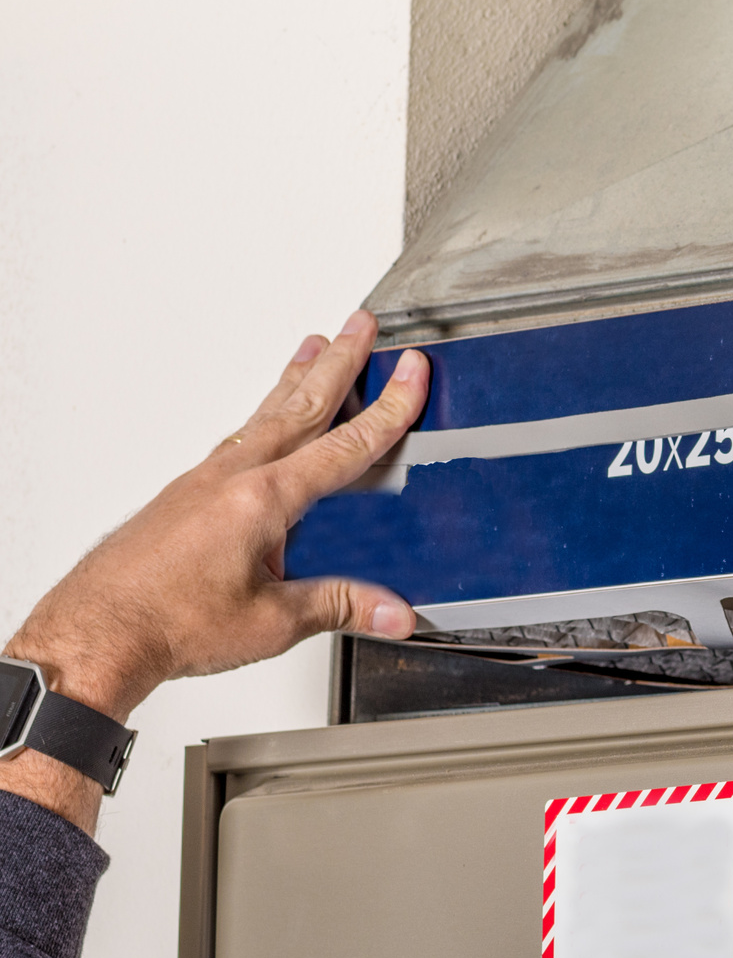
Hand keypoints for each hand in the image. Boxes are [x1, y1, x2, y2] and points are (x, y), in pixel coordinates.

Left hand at [1, 312, 428, 829]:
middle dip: (341, 362)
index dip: (387, 407)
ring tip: (316, 347)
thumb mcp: (271, 622)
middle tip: (362, 325)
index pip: (344, 445)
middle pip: (301, 405)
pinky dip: (262, 414)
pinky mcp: (185, 494)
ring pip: (265, 414)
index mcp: (264, 500)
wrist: (96, 632)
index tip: (410, 370)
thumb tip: (394, 612)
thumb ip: (340, 607)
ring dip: (297, 377)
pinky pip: (238, 437)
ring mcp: (205, 480)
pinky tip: (266, 421)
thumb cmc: (166, 623)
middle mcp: (233, 477)